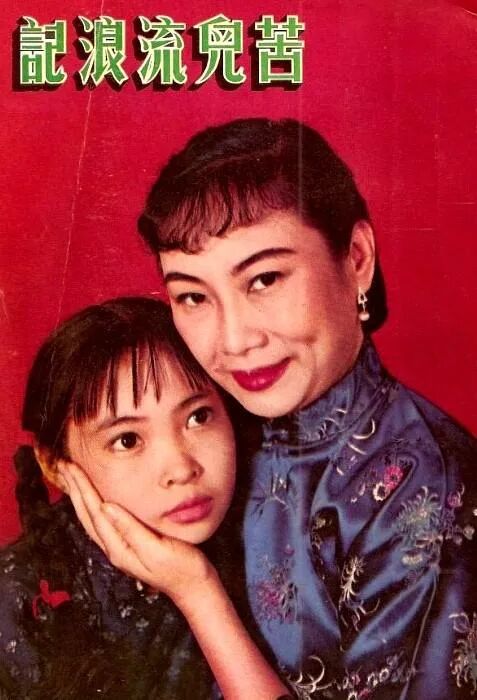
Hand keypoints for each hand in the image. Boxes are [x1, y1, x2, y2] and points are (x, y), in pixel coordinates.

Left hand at [59, 462, 214, 605]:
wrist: (195, 588)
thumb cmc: (182, 568)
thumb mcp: (157, 549)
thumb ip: (131, 529)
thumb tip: (106, 506)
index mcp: (119, 548)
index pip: (95, 511)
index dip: (82, 488)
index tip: (72, 466)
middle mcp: (115, 549)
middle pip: (88, 514)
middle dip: (75, 489)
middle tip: (64, 464)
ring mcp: (121, 549)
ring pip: (92, 519)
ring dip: (80, 497)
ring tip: (72, 478)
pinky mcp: (129, 546)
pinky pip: (103, 522)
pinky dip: (93, 506)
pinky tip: (95, 500)